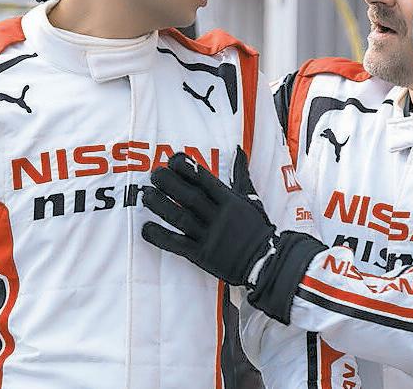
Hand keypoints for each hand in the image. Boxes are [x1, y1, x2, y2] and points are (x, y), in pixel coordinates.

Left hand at [141, 148, 274, 285]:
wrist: (266, 262)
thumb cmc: (256, 227)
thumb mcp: (251, 198)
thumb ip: (241, 174)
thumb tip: (238, 150)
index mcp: (231, 201)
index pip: (206, 180)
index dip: (187, 168)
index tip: (172, 160)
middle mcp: (220, 217)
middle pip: (191, 197)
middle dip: (170, 184)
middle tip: (154, 174)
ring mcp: (210, 237)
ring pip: (181, 218)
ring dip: (161, 206)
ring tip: (146, 195)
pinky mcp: (202, 256)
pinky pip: (178, 244)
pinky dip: (160, 237)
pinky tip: (146, 228)